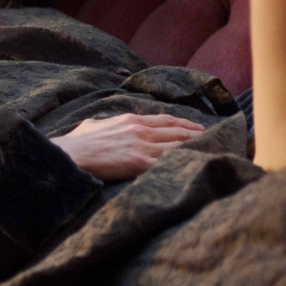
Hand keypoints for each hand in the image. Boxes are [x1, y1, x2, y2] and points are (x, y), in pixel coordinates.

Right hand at [51, 113, 205, 180]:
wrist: (72, 155)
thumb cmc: (79, 143)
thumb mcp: (92, 125)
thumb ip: (102, 123)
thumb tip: (97, 124)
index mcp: (131, 120)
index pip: (165, 120)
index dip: (184, 124)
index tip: (197, 127)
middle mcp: (140, 130)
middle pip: (176, 132)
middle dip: (195, 135)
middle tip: (213, 137)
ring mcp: (142, 145)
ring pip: (176, 146)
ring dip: (195, 148)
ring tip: (211, 150)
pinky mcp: (140, 162)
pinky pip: (168, 162)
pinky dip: (183, 162)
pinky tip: (194, 165)